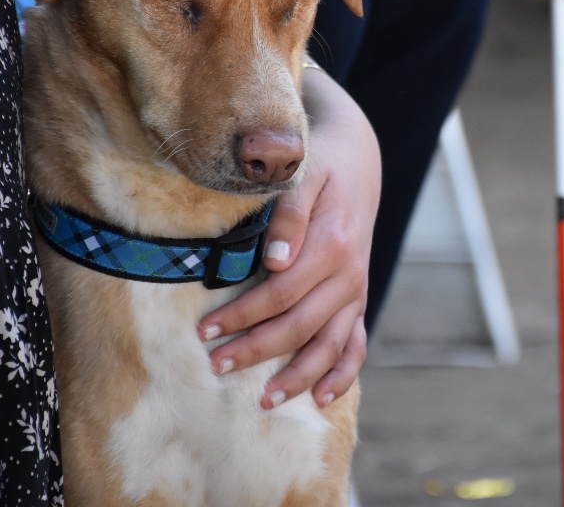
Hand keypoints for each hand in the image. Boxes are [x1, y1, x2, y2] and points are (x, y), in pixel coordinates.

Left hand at [198, 68, 378, 408]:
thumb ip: (289, 215)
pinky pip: (355, 344)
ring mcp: (356, 290)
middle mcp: (349, 273)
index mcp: (333, 244)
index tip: (206, 330)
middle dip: (256, 349)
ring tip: (264, 400)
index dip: (243, 314)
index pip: (282, 292)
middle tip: (216, 365)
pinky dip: (342, 375)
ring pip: (330, 344)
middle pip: (300, 324)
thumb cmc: (319, 167)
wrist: (358, 162)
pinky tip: (318, 399)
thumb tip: (274, 260)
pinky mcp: (358, 299)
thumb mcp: (304, 175)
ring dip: (298, 375)